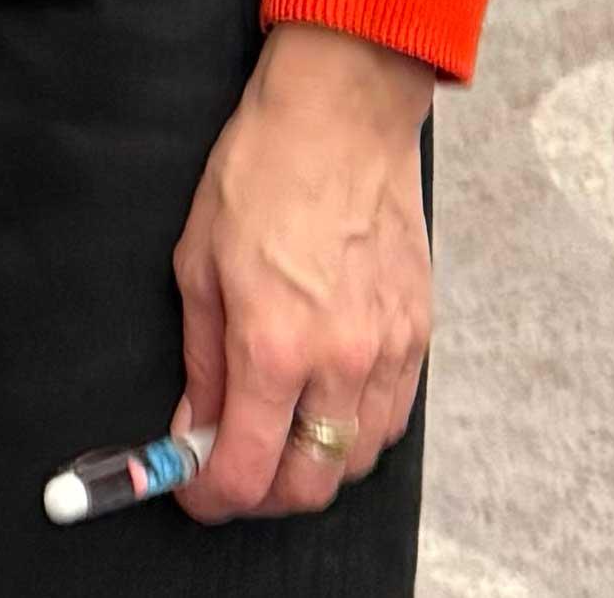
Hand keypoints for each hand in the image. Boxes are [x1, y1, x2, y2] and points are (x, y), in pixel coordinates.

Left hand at [171, 22, 432, 520]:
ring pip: (356, 461)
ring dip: (313, 468)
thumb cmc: (259, 172)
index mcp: (272, 345)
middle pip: (310, 486)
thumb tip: (195, 423)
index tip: (193, 492)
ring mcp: (388, 353)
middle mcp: (338, 364)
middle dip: (264, 495)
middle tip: (231, 470)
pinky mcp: (420, 337)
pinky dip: (355, 433)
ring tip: (276, 437)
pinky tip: (323, 406)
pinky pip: (391, 420)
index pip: (246, 467)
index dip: (212, 496)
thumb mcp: (197, 258)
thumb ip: (200, 356)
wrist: (340, 117)